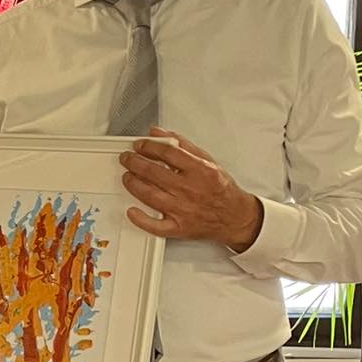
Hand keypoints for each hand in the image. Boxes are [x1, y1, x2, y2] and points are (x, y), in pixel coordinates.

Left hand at [119, 130, 263, 251]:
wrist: (234, 216)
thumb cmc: (220, 188)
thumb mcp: (207, 160)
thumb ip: (182, 145)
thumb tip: (158, 134)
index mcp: (199, 170)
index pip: (167, 153)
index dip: (148, 147)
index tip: (139, 145)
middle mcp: (190, 189)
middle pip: (154, 173)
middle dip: (135, 163)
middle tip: (127, 159)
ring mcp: (183, 210)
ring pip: (151, 196)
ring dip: (134, 184)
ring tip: (127, 177)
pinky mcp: (179, 227)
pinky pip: (156, 226)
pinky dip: (142, 219)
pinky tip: (132, 211)